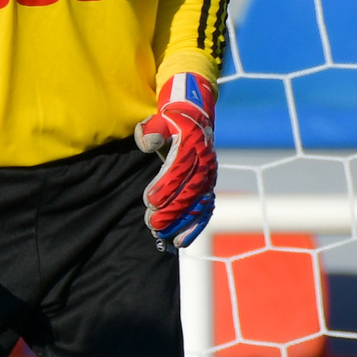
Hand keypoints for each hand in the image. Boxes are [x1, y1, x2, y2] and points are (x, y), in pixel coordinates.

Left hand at [134, 74, 216, 251]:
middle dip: (171, 210)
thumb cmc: (172, 119)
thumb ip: (152, 129)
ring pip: (198, 203)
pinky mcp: (208, 185)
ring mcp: (209, 175)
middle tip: (153, 224)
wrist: (195, 114)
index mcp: (192, 144)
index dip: (165, 186)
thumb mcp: (161, 118)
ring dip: (182, 222)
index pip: (179, 168)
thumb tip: (147, 142)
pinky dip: (195, 226)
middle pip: (189, 190)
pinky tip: (182, 242)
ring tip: (164, 237)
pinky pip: (205, 209)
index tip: (150, 200)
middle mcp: (204, 161)